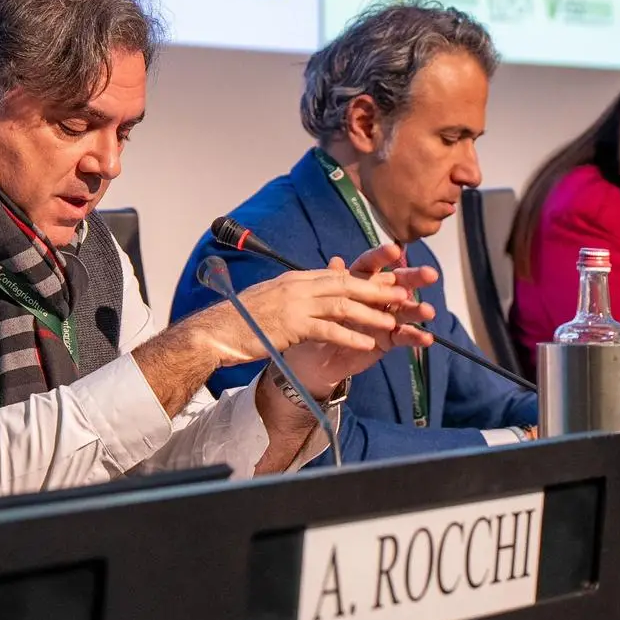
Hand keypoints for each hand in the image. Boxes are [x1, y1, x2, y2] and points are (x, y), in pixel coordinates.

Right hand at [197, 264, 418, 372]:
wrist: (215, 332)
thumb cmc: (240, 320)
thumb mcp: (271, 300)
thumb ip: (294, 295)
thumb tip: (310, 294)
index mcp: (295, 280)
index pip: (337, 275)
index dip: (366, 279)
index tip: (389, 281)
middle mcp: (297, 286)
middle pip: (346, 284)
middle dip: (377, 290)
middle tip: (404, 294)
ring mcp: (294, 304)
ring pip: (342, 305)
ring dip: (370, 313)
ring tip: (393, 321)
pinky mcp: (290, 325)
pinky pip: (327, 329)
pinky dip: (350, 335)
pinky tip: (368, 344)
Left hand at [285, 248, 436, 396]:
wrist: (314, 358)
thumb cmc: (319, 323)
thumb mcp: (322, 303)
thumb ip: (332, 282)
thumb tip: (336, 261)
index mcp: (359, 282)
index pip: (371, 266)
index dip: (382, 257)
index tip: (395, 250)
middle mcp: (376, 297)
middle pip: (396, 284)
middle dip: (413, 279)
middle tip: (430, 274)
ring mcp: (384, 318)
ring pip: (404, 311)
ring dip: (417, 310)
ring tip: (428, 311)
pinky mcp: (388, 339)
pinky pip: (403, 337)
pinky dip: (415, 337)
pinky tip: (426, 338)